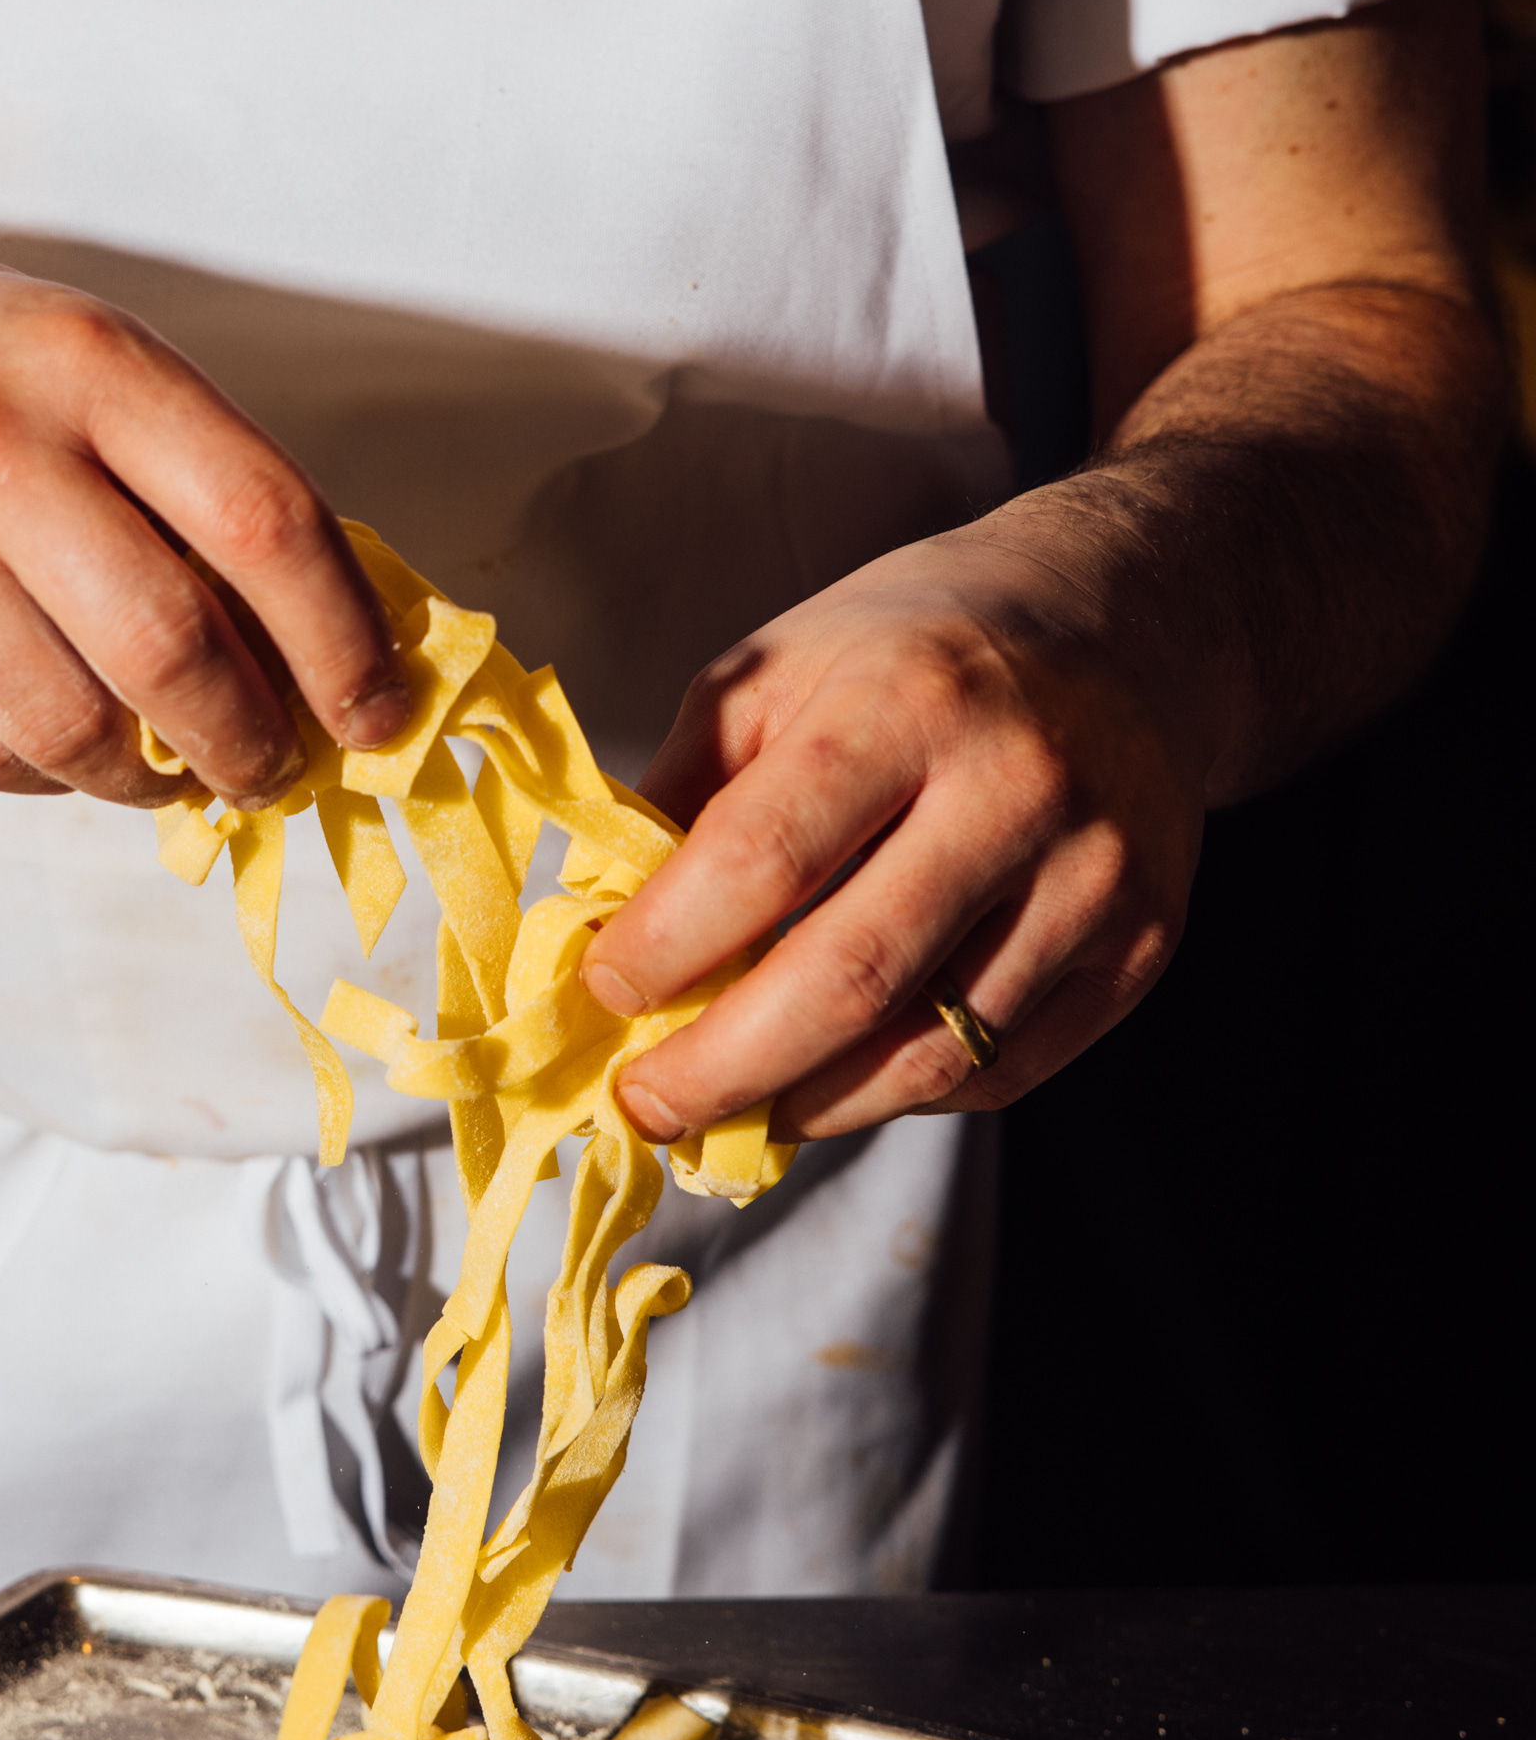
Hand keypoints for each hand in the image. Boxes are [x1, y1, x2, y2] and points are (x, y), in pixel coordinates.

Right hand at [0, 219, 412, 806]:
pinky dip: (45, 776)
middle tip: (271, 770)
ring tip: (170, 771)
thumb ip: (206, 485)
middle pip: (170, 646)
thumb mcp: (93, 365)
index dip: (343, 644)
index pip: (263, 523)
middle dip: (250, 741)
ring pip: (71, 726)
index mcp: (93, 365)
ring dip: (148, 778)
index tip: (377, 716)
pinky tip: (62, 745)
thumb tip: (338, 651)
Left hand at [579, 496, 1219, 1139]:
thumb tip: (605, 934)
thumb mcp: (781, 670)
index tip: (599, 993)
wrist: (1130, 627)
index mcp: (907, 699)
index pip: (762, 857)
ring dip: (805, 1106)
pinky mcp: (1140, 947)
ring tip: (729, 1113)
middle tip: (642, 1107)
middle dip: (720, 1069)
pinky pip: (998, 1069)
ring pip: (930, 1054)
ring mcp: (1095, 877)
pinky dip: (897, 1092)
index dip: (664, 947)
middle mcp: (1016, 789)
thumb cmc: (918, 650)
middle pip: (847, 980)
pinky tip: (837, 1076)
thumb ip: (689, 793)